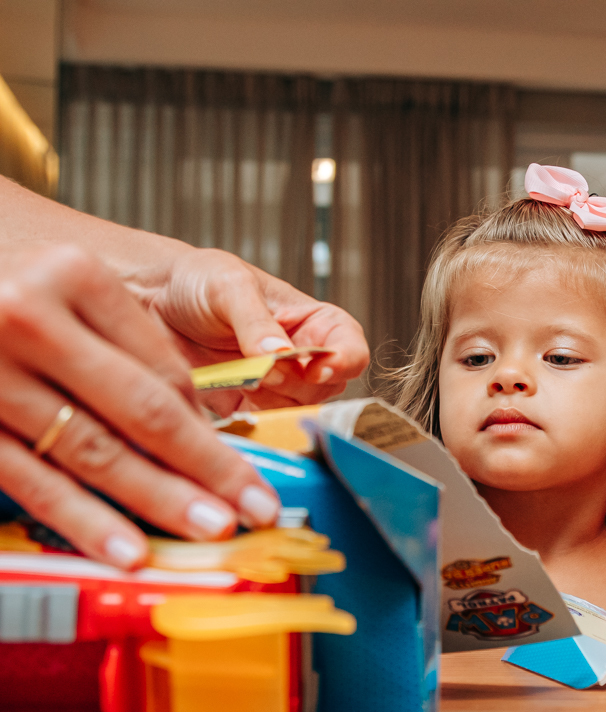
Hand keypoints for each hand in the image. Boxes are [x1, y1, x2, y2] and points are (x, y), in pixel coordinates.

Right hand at [0, 244, 282, 568]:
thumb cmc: (3, 293)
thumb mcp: (65, 289)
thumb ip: (126, 343)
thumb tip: (198, 426)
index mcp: (73, 276)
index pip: (163, 367)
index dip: (211, 422)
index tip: (247, 464)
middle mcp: (31, 318)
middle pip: (143, 410)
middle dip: (209, 467)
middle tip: (255, 505)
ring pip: (94, 451)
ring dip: (160, 498)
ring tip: (210, 527)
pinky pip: (34, 481)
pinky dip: (85, 520)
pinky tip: (126, 547)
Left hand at [133, 247, 369, 415]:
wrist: (146, 301)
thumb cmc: (195, 280)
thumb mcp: (229, 286)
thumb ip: (256, 321)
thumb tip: (282, 355)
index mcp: (312, 321)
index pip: (350, 347)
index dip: (343, 361)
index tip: (318, 368)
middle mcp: (301, 357)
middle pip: (327, 388)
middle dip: (299, 385)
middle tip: (262, 370)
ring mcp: (275, 386)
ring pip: (298, 412)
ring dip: (272, 402)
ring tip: (239, 377)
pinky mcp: (245, 409)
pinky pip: (263, 428)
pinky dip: (251, 421)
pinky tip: (229, 397)